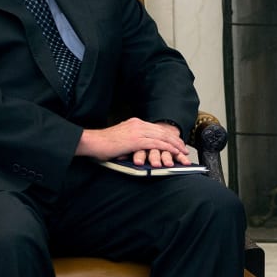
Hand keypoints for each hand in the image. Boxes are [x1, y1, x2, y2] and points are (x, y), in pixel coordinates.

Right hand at [76, 118, 191, 167]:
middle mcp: (138, 124)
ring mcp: (138, 131)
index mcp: (135, 122)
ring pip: (163, 137)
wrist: (92, 142)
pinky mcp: (136, 140)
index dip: (169, 135)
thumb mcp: (121, 138)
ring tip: (183, 153)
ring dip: (175, 146)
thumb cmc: (103, 143)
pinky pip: (157, 144)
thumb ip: (132, 140)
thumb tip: (140, 148)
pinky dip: (168, 149)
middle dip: (176, 141)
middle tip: (185, 149)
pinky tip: (174, 153)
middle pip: (163, 132)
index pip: (157, 128)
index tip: (177, 142)